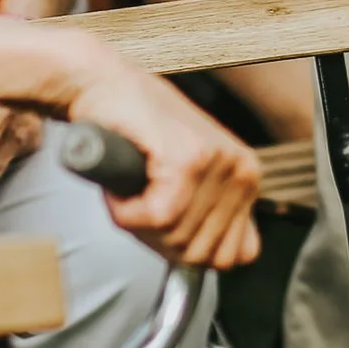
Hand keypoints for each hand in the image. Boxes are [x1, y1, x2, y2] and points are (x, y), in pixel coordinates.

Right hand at [64, 61, 262, 268]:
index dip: (188, 250)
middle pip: (202, 254)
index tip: (162, 225)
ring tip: (131, 187)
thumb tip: (220, 263)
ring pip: (177, 239)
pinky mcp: (186, 160)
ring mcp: (216, 164)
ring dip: (139, 223)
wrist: (101, 84)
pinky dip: (126, 211)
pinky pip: (155, 219)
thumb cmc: (136, 130)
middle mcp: (241, 169)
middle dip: (160, 240)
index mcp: (247, 176)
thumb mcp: (188, 179)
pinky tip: (121, 184)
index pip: (234, 255)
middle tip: (139, 203)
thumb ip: (209, 215)